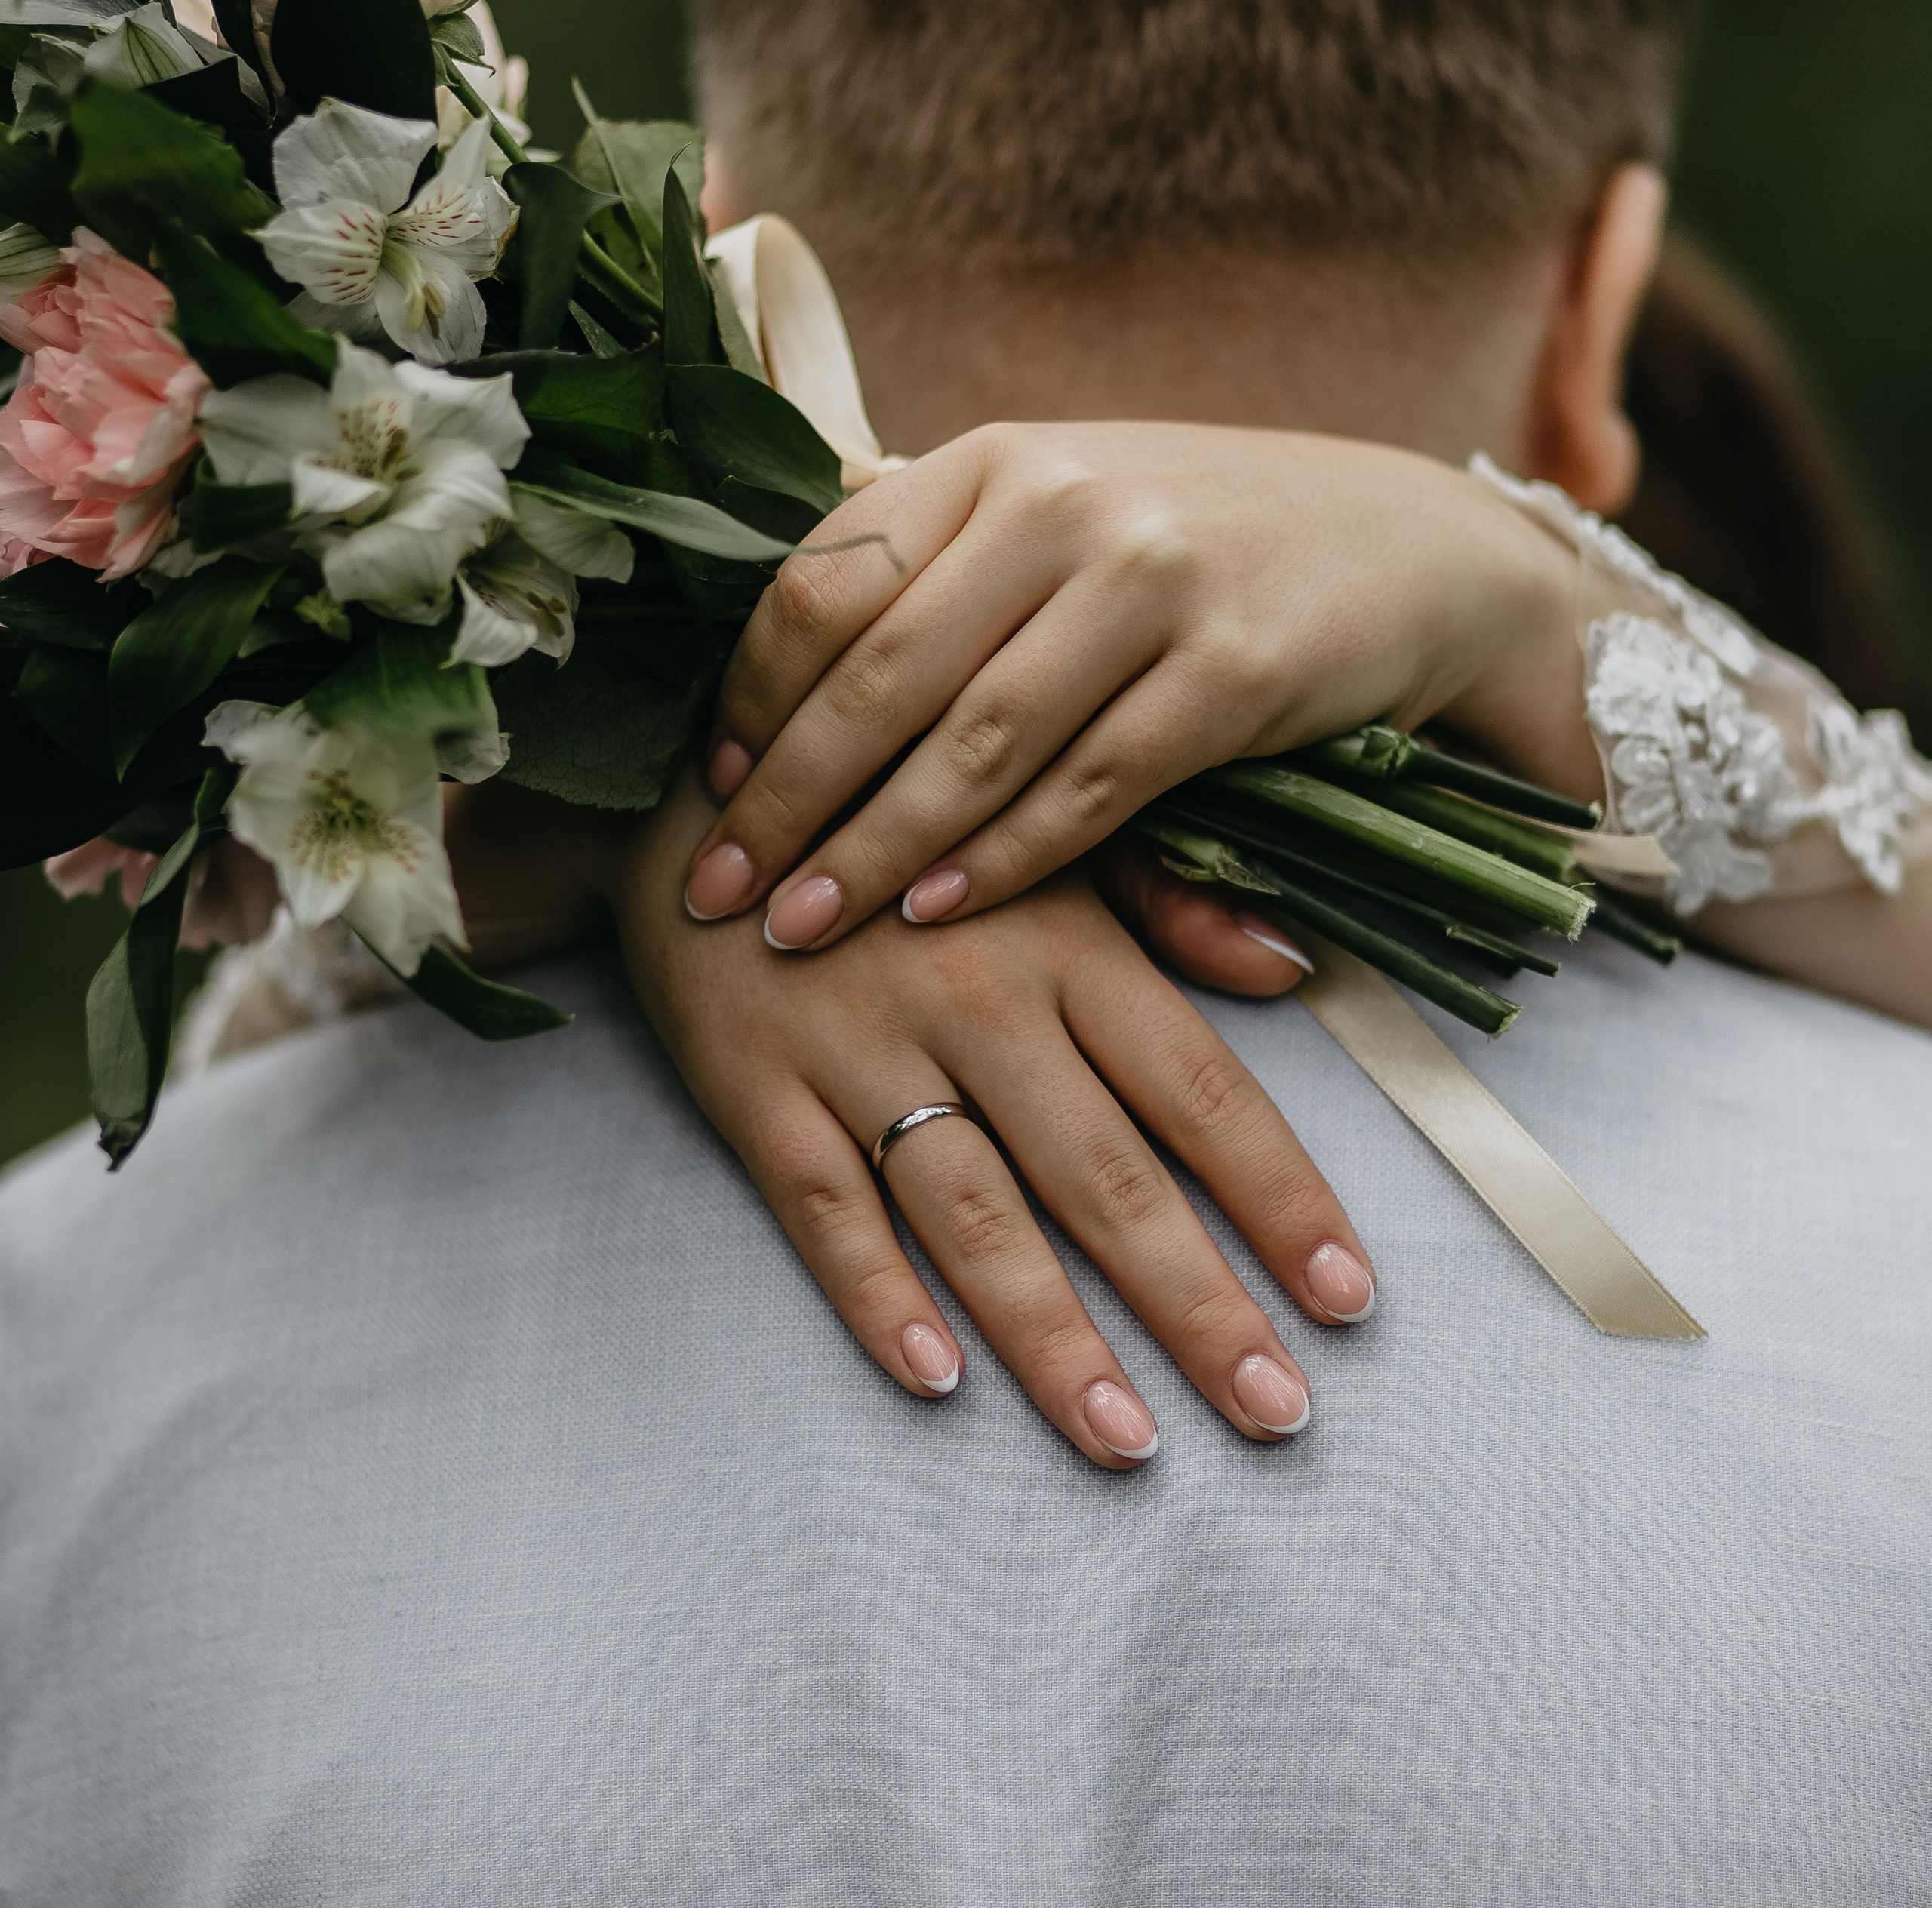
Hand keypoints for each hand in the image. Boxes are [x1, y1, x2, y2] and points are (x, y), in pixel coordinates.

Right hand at [458, 770, 1373, 1469]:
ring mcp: (859, 1051)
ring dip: (1054, 1337)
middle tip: (1275, 1413)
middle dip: (1197, 1305)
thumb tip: (1290, 970)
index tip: (1348, 1296)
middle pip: (1104, 1178)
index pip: (1197, 1089)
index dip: (1279, 1198)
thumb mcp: (1045, 832)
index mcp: (1065, 940)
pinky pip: (821, 1209)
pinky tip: (937, 1382)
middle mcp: (976, 1002)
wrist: (706, 798)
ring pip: (972, 1216)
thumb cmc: (903, 823)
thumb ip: (1170, 899)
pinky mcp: (757, 1088)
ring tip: (1127, 1441)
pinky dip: (875, 1295)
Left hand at [680, 421, 1596, 950]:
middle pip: (881, 669)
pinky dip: (1006, 858)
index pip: (826, 578)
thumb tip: (784, 688)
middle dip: (785, 795)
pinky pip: (1089, 786)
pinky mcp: (1234, 670)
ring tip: (798, 928)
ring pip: (975, 739)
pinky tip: (938, 915)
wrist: (1416, 550)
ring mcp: (1152, 579)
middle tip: (715, 891)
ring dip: (875, 848)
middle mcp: (1063, 501)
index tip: (709, 790)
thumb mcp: (1067, 516)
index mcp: (994, 459)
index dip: (754, 695)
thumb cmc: (1206, 547)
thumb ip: (944, 575)